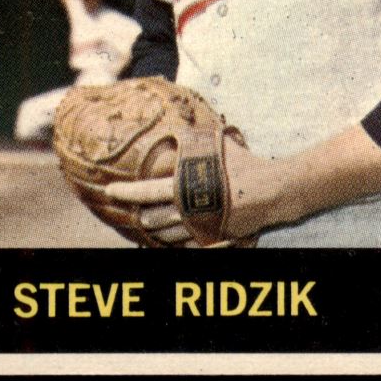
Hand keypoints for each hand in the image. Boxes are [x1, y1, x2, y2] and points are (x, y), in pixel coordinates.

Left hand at [104, 136, 283, 242]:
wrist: (271, 191)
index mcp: (184, 186)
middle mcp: (186, 210)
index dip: (124, 192)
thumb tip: (177, 132)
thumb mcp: (219, 147)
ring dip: (157, 230)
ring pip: (164, 237)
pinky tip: (174, 237)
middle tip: (142, 210)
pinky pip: (183, 248)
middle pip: (150, 219)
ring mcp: (198, 229)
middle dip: (144, 215)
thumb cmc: (245, 165)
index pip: (146, 192)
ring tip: (156, 223)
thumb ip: (195, 143)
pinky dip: (175, 243)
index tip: (109, 191)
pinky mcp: (209, 241)